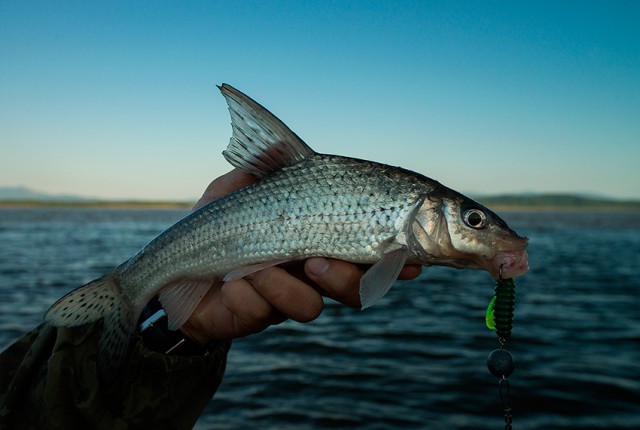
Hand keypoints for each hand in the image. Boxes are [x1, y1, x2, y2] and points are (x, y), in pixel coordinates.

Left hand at [180, 169, 421, 343]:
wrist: (171, 271)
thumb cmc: (210, 225)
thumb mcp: (233, 187)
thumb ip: (261, 166)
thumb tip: (283, 146)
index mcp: (316, 239)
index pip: (366, 249)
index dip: (395, 258)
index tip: (412, 259)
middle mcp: (309, 273)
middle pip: (356, 288)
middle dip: (346, 279)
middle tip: (317, 261)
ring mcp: (286, 298)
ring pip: (316, 306)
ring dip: (286, 285)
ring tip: (256, 268)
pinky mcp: (258, 319)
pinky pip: (267, 313)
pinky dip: (249, 295)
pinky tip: (229, 282)